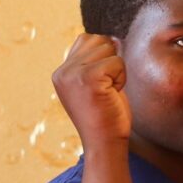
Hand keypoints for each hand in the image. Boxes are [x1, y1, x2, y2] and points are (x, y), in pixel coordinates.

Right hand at [52, 33, 130, 150]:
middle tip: (105, 90)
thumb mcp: (94, 85)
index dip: (103, 57)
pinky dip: (121, 78)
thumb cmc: (105, 116)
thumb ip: (94, 62)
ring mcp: (73, 74)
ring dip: (116, 70)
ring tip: (108, 92)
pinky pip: (117, 62)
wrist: (105, 144)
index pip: (86, 39)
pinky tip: (112, 95)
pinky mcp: (89, 77)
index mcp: (61, 73)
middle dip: (110, 62)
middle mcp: (63, 72)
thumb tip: (114, 38)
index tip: (100, 85)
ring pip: (109, 48)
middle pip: (98, 40)